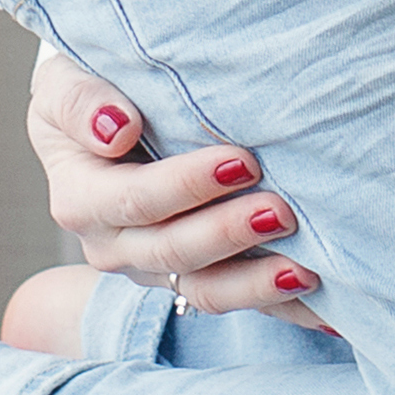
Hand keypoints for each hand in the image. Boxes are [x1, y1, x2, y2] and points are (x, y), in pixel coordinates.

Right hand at [24, 46, 326, 326]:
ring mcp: (155, 269)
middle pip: (173, 251)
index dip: (186, 186)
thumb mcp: (65, 81)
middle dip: (230, 233)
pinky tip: (328, 312)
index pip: (133, 201)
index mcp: (80, 197)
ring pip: (206, 291)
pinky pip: (240, 301)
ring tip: (306, 266)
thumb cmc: (92, 90)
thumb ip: (80, 101)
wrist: (107, 117)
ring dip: (257, 283)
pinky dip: (284, 308)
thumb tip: (115, 128)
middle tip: (283, 210)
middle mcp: (113, 244)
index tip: (242, 161)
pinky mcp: (196, 279)